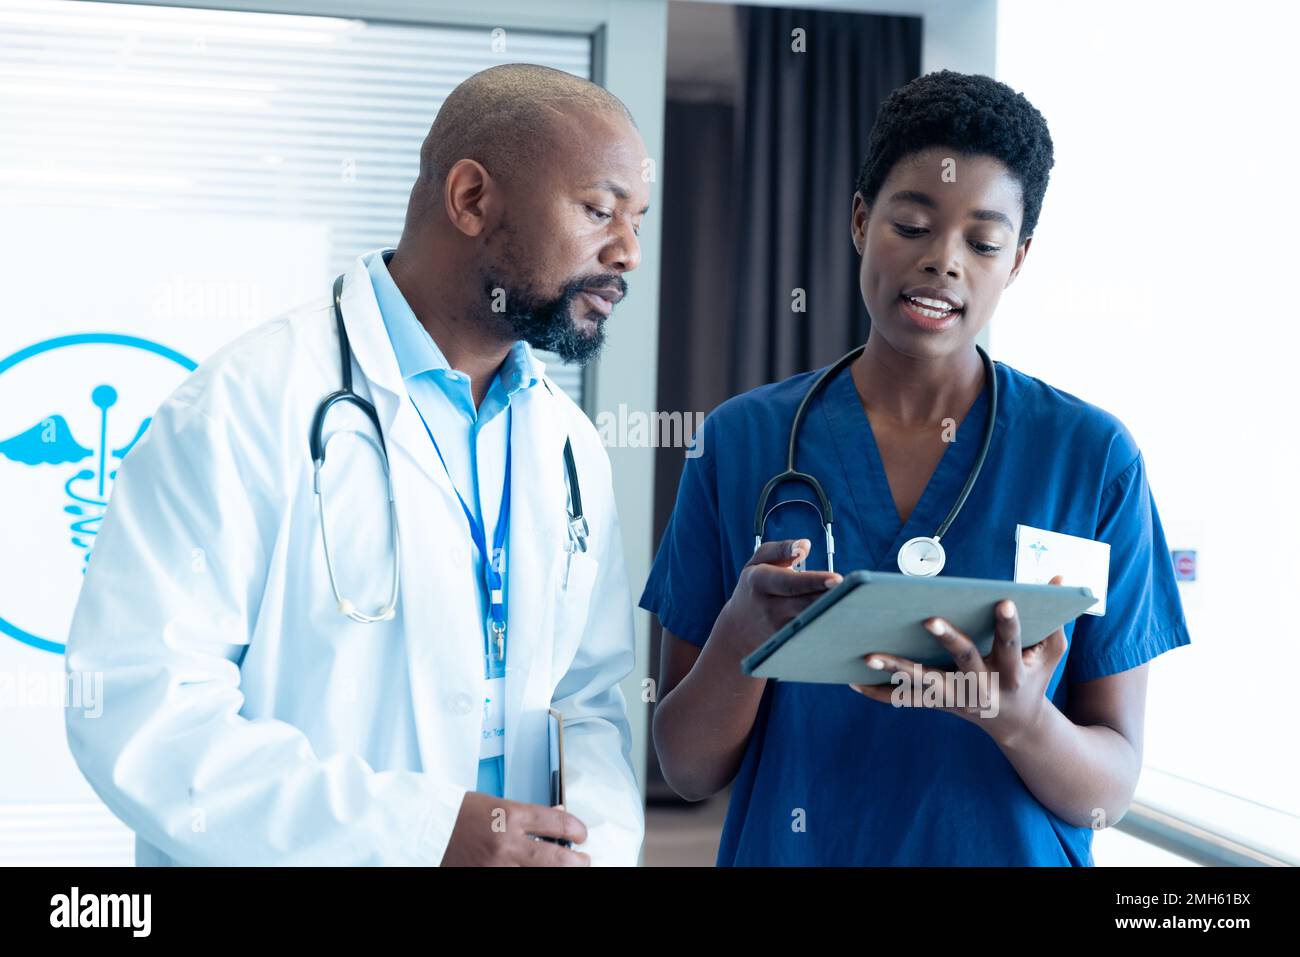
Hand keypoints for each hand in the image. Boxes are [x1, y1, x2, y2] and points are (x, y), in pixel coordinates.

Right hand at [440, 792, 588, 865]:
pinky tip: (537, 873)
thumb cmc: (459, 813)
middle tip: (583, 860)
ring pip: (542, 873)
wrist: (427, 828)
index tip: (581, 834)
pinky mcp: (487, 877)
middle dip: (578, 861)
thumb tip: (556, 817)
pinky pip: (519, 881)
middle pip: (558, 857)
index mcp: (510, 815)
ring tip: (567, 869)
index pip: (558, 822)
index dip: (576, 829)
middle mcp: (507, 842)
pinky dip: (531, 876)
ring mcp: (498, 864)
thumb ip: (528, 814)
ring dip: (559, 871)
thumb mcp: (498, 804)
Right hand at [715, 539, 841, 660]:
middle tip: (854, 591)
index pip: (790, 583)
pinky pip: (813, 634)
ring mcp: (778, 630)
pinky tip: (846, 621)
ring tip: (853, 604)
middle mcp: (769, 608)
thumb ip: (781, 549)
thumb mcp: (756, 562)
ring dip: (833, 614)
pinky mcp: (788, 644)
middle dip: (830, 599)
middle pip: (805, 605)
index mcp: (759, 581)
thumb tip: (805, 545)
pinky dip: (829, 627)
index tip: (837, 579)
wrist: (737, 629)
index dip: (814, 582)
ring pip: (811, 622)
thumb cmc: (753, 588)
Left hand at [849, 574, 1068, 746]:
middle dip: (948, 639)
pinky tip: (853, 680)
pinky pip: (905, 699)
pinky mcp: (938, 704)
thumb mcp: (1051, 653)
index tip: (1004, 600)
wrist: (1019, 726)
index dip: (1009, 624)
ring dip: (896, 668)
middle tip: (929, 618)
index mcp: (1012, 672)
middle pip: (964, 661)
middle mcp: (984, 687)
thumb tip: (1061, 579)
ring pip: (924, 684)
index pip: (1010, 644)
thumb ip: (1056, 619)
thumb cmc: (1033, 677)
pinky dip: (879, 692)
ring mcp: (959, 699)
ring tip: (868, 654)